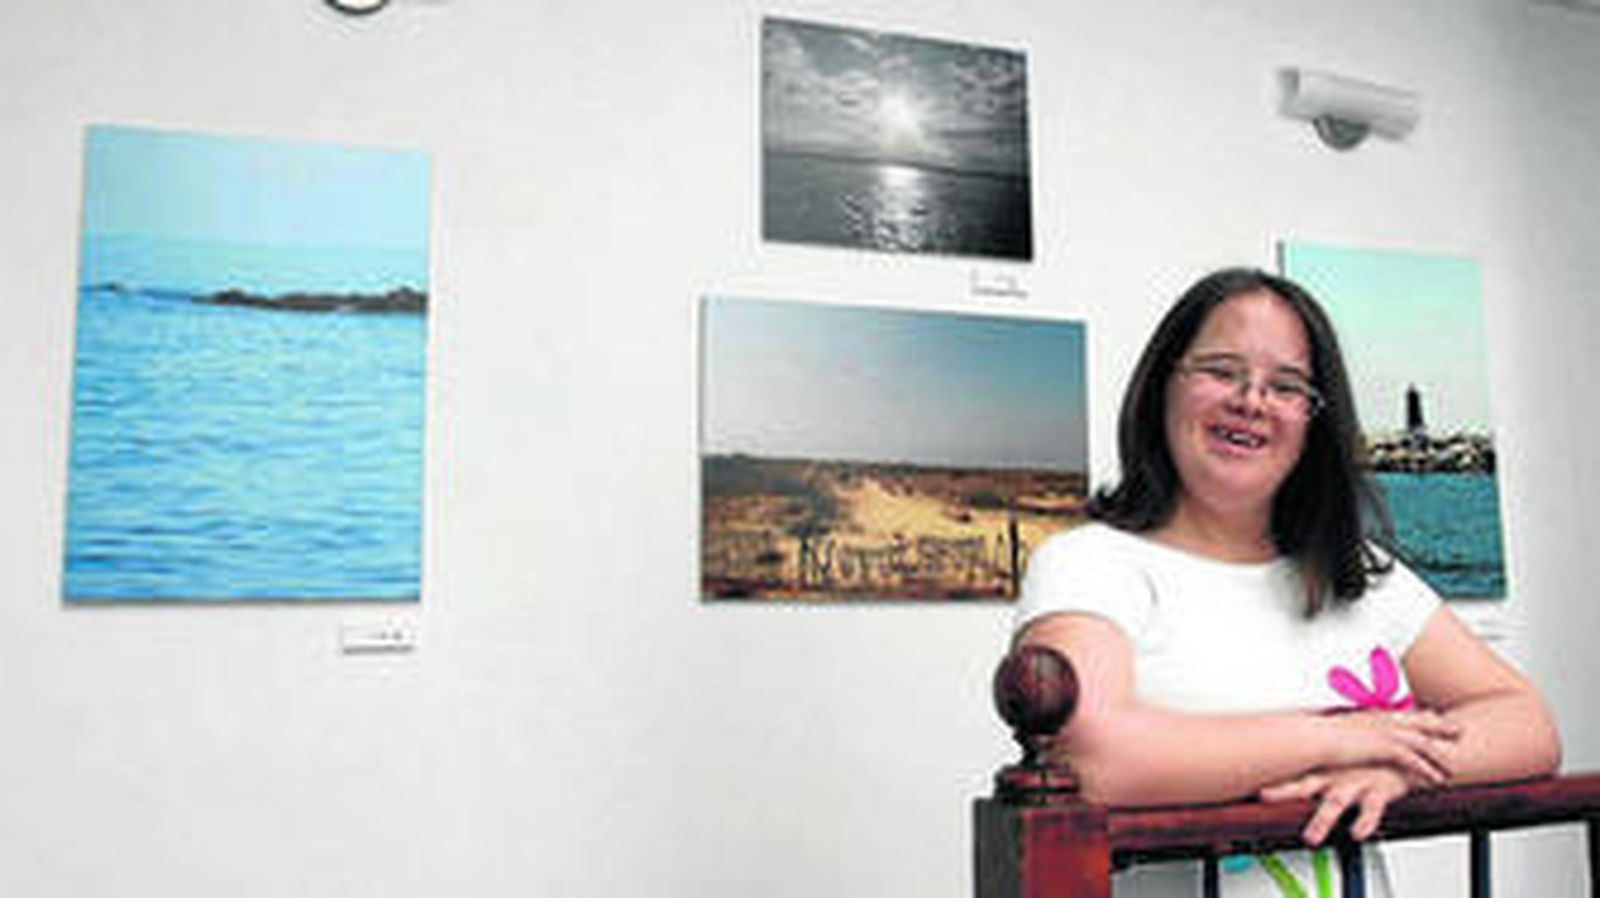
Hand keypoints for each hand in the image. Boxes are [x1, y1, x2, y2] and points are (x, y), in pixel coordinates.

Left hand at [1260, 765, 1411, 845]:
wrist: (1405, 753)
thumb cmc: (1366, 762)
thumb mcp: (1338, 762)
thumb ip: (1313, 769)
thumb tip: (1283, 765)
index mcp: (1322, 771)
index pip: (1290, 774)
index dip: (1269, 778)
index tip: (1244, 781)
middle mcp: (1334, 777)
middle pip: (1304, 785)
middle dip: (1283, 791)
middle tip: (1264, 795)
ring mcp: (1354, 783)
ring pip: (1334, 803)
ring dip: (1321, 821)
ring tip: (1311, 839)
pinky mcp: (1379, 792)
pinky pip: (1371, 810)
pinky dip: (1364, 823)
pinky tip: (1358, 833)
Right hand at [1319, 709, 1460, 785]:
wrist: (1309, 738)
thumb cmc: (1313, 734)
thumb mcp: (1330, 728)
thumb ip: (1341, 730)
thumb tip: (1337, 733)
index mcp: (1369, 713)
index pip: (1399, 712)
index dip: (1418, 715)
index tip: (1431, 714)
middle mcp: (1380, 719)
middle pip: (1418, 721)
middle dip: (1439, 725)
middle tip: (1458, 729)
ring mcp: (1384, 732)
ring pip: (1422, 742)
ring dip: (1439, 754)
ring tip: (1453, 766)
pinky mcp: (1385, 747)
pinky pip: (1413, 759)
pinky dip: (1427, 769)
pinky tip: (1437, 780)